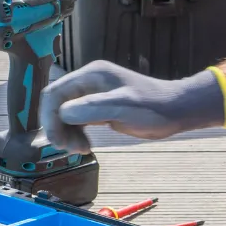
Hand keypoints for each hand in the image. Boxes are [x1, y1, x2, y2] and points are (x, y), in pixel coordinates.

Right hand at [39, 61, 225, 153]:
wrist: (175, 111)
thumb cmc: (152, 107)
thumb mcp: (122, 107)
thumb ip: (92, 108)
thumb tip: (63, 113)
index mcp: (91, 75)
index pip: (54, 93)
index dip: (49, 117)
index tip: (57, 140)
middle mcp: (88, 82)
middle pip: (56, 103)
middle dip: (57, 127)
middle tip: (69, 149)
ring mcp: (93, 94)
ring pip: (64, 114)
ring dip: (66, 133)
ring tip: (80, 149)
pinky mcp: (99, 108)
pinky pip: (77, 120)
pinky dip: (75, 134)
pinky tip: (85, 146)